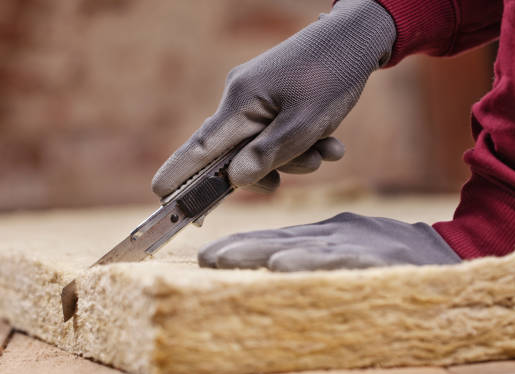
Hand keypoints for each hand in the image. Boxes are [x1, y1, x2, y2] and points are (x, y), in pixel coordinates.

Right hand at [152, 0, 395, 196]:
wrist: (355, 37)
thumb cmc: (331, 77)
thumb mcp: (302, 125)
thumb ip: (266, 155)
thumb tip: (235, 180)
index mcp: (240, 103)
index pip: (200, 148)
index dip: (180, 174)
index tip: (160, 195)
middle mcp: (241, 98)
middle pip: (237, 153)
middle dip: (273, 168)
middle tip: (309, 164)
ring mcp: (256, 96)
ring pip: (263, 145)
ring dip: (296, 156)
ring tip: (329, 148)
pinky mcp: (272, 96)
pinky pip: (277, 130)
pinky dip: (301, 141)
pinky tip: (330, 140)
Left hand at [198, 213, 460, 270]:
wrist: (444, 253)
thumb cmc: (390, 250)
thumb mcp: (349, 243)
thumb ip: (316, 250)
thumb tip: (274, 258)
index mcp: (328, 231)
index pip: (278, 237)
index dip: (243, 245)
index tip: (210, 254)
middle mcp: (335, 234)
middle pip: (281, 240)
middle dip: (241, 249)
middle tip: (207, 257)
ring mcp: (355, 244)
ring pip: (301, 249)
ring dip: (261, 253)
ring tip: (226, 259)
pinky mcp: (375, 258)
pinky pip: (337, 261)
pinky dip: (308, 261)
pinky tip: (282, 265)